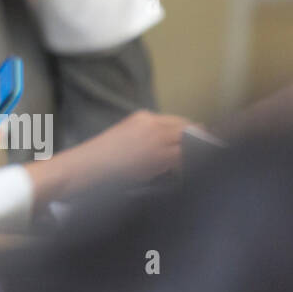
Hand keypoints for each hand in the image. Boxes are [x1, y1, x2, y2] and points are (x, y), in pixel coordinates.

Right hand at [31, 110, 193, 203]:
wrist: (80, 168)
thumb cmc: (96, 160)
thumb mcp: (123, 140)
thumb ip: (148, 139)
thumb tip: (175, 152)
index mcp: (141, 117)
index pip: (180, 122)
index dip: (194, 134)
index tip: (204, 143)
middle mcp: (152, 124)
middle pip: (190, 131)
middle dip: (202, 143)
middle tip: (212, 154)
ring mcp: (155, 140)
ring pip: (190, 145)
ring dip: (199, 155)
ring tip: (203, 165)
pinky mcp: (157, 158)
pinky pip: (183, 161)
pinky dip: (190, 167)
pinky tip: (191, 174)